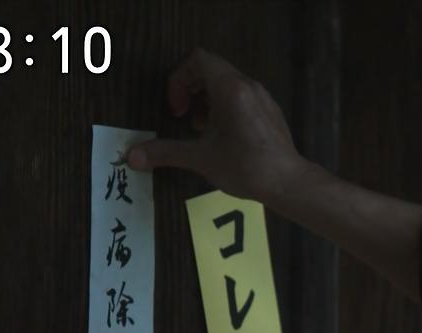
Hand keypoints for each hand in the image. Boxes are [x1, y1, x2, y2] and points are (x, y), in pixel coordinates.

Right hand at [126, 48, 305, 205]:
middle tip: (184, 116)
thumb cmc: (245, 166)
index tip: (177, 109)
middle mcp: (249, 86)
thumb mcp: (200, 158)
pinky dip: (226, 108)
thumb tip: (132, 156)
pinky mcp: (271, 113)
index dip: (180, 79)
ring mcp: (263, 98)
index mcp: (231, 88)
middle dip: (191, 90)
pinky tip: (223, 137)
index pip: (199, 60)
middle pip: (213, 69)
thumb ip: (165, 152)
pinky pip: (243, 98)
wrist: (289, 183)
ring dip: (207, 101)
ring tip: (202, 129)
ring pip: (229, 84)